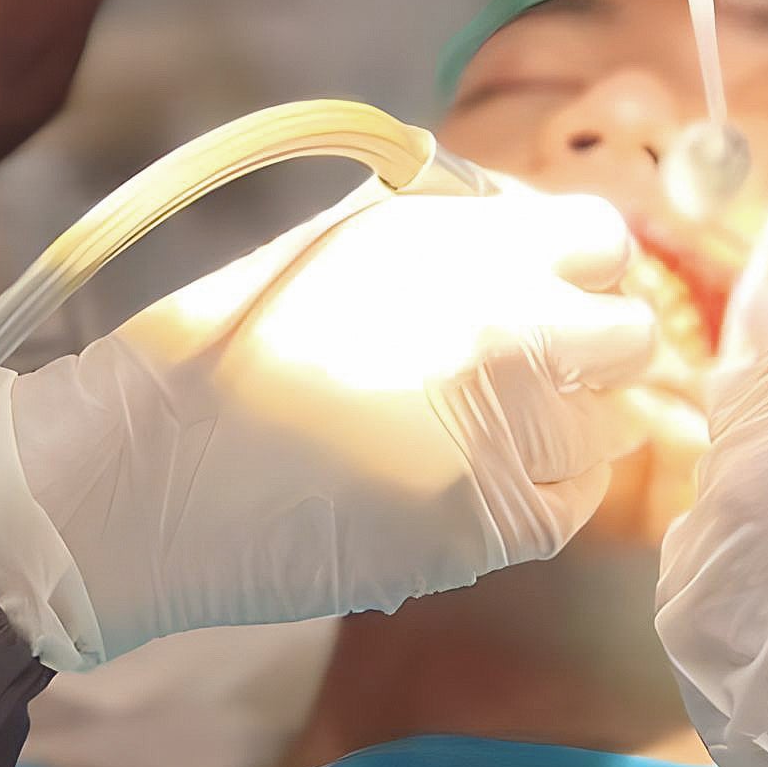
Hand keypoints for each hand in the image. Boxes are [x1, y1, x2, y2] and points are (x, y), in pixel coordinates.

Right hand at [0, 180, 662, 666]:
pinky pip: (568, 507)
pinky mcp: (485, 529)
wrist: (139, 482)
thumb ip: (442, 237)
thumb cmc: (214, 351)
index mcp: (459, 242)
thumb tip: (518, 240)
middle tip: (535, 369)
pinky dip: (542, 494)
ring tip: (491, 432)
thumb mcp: (334, 248)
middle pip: (628, 335)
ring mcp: (504, 435)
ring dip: (570, 425)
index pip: (600, 238)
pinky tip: (477, 484)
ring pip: (611, 427)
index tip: (545, 290)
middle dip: (591, 348)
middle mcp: (503, 327)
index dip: (576, 266)